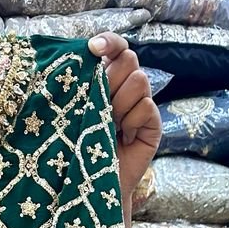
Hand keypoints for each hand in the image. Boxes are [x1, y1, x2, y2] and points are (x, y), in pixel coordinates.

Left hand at [88, 32, 160, 197]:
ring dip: (119, 104)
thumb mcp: (75, 112)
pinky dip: (131, 123)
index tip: (92, 48)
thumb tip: (81, 55)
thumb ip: (82, 85)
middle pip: (128, 59)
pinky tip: (123, 140)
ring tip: (109, 127)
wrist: (92, 186)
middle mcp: (126, 88)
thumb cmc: (76, 149)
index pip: (116, 46)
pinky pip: (146, 107)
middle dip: (110, 80)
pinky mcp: (153, 123)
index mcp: (107, 79)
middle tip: (99, 108)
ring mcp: (142, 104)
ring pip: (139, 80)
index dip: (108, 41)